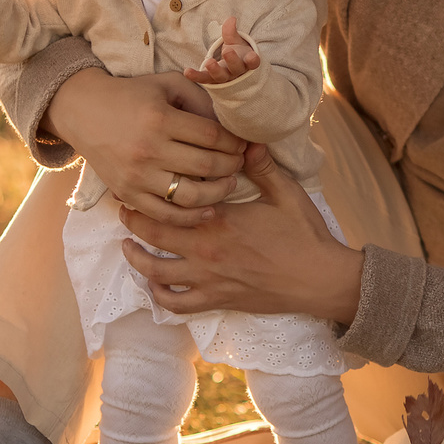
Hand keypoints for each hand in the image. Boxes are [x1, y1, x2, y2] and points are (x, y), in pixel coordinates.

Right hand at [46, 67, 247, 221]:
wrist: (83, 111)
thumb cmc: (131, 95)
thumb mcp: (166, 84)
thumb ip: (200, 98)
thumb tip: (228, 124)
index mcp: (160, 119)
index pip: (211, 136)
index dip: (234, 142)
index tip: (243, 144)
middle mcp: (149, 150)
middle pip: (205, 165)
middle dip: (232, 166)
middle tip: (239, 163)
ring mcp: (137, 176)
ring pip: (190, 195)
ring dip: (217, 193)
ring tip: (228, 185)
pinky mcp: (128, 193)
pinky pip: (165, 214)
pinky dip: (190, 217)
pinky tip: (207, 210)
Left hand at [118, 146, 364, 324]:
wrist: (319, 278)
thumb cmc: (304, 234)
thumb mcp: (286, 192)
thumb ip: (262, 166)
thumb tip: (245, 139)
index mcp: (220, 218)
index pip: (172, 203)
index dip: (149, 193)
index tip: (137, 183)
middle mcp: (206, 249)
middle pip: (154, 235)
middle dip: (133, 222)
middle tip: (124, 210)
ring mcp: (209, 278)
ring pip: (156, 272)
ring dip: (136, 259)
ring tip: (127, 247)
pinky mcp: (217, 299)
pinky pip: (177, 304)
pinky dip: (159, 296)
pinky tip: (154, 286)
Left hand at [180, 16, 259, 86]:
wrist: (230, 68)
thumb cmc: (237, 52)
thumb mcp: (235, 41)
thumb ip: (232, 32)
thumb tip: (231, 19)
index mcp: (246, 62)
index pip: (252, 62)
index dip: (252, 60)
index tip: (252, 56)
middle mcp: (237, 71)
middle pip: (236, 68)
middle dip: (232, 60)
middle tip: (227, 51)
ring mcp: (224, 77)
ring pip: (221, 77)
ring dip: (215, 70)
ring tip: (208, 62)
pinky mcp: (211, 80)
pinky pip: (204, 79)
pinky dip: (196, 76)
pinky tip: (187, 71)